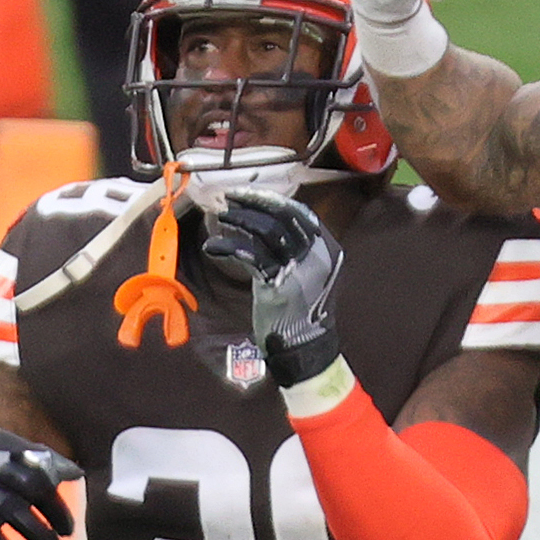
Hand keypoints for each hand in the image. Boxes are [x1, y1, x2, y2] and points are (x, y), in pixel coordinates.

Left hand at [203, 190, 344, 387]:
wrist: (306, 345)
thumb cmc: (301, 309)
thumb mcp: (308, 272)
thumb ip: (294, 248)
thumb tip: (265, 223)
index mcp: (326, 247)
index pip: (299, 212)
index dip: (271, 200)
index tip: (248, 194)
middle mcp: (317, 253)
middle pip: (282, 216)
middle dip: (253, 203)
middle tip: (230, 198)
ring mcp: (300, 268)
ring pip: (267, 231)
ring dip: (241, 220)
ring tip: (221, 216)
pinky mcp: (279, 284)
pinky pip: (252, 256)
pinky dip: (230, 247)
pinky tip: (213, 246)